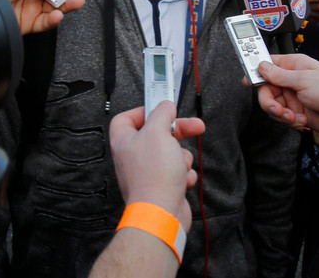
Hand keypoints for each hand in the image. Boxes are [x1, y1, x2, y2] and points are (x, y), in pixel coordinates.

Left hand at [109, 102, 203, 230]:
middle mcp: (133, 157)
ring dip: (182, 157)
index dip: (144, 111)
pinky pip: (176, 173)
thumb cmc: (154, 175)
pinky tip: (183, 180)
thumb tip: (165, 105)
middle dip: (177, 131)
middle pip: (156, 134)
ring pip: (170, 153)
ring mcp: (147, 173)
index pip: (126, 118)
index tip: (161, 109)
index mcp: (124, 141)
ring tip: (181, 164)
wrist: (161, 213)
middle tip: (194, 126)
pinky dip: (184, 175)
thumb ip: (162, 113)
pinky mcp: (161, 187)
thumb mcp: (158, 132)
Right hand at [255, 53, 318, 136]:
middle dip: (269, 102)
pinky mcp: (296, 112)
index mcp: (294, 66)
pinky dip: (289, 121)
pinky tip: (301, 121)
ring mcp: (293, 97)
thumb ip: (280, 75)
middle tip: (277, 110)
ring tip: (294, 117)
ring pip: (272, 105)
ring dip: (281, 114)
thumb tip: (261, 66)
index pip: (268, 65)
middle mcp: (291, 80)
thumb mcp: (305, 80)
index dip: (256, 72)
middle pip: (266, 89)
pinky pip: (281, 117)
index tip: (248, 81)